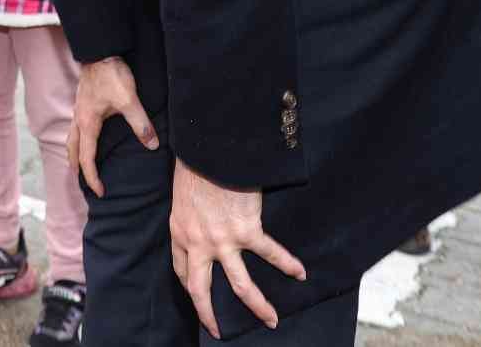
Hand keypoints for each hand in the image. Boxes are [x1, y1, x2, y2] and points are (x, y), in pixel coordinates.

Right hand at [66, 56, 158, 194]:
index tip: (101, 191)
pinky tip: (88, 136)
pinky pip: (76, 126)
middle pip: (72, 150)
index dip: (93, 177)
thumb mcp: (129, 101)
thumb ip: (140, 124)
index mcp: (87, 123)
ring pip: (71, 137)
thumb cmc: (112, 76)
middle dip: (77, 168)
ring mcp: (78, 110)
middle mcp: (78, 119)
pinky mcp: (83, 102)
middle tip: (85, 182)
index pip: (87, 158)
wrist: (99, 51)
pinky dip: (79, 139)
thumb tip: (152, 145)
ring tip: (81, 163)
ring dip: (75, 153)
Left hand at [169, 158, 305, 338]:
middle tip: (218, 330)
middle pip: (202, 289)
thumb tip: (202, 217)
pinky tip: (300, 273)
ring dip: (257, 305)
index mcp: (180, 232)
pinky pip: (270, 253)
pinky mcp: (247, 231)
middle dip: (209, 314)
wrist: (210, 152)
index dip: (190, 284)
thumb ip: (191, 214)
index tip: (197, 293)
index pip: (182, 269)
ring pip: (240, 284)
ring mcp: (223, 241)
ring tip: (270, 320)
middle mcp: (199, 242)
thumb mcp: (182, 194)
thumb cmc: (194, 166)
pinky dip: (288, 264)